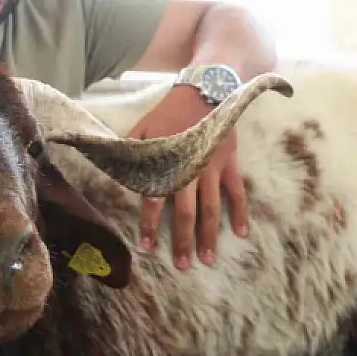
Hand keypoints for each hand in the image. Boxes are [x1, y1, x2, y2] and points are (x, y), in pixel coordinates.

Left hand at [127, 84, 247, 269]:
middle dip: (184, 240)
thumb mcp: (143, 127)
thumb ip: (131, 151)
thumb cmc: (169, 112)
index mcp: (167, 163)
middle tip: (182, 265)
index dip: (151, 224)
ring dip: (210, 235)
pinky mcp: (230, 163)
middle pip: (187, 211)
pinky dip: (240, 212)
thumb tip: (116, 171)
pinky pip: (237, 192)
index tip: (147, 247)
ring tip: (207, 258)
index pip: (156, 199)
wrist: (205, 90)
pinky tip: (240, 233)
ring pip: (212, 208)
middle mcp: (191, 169)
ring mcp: (213, 168)